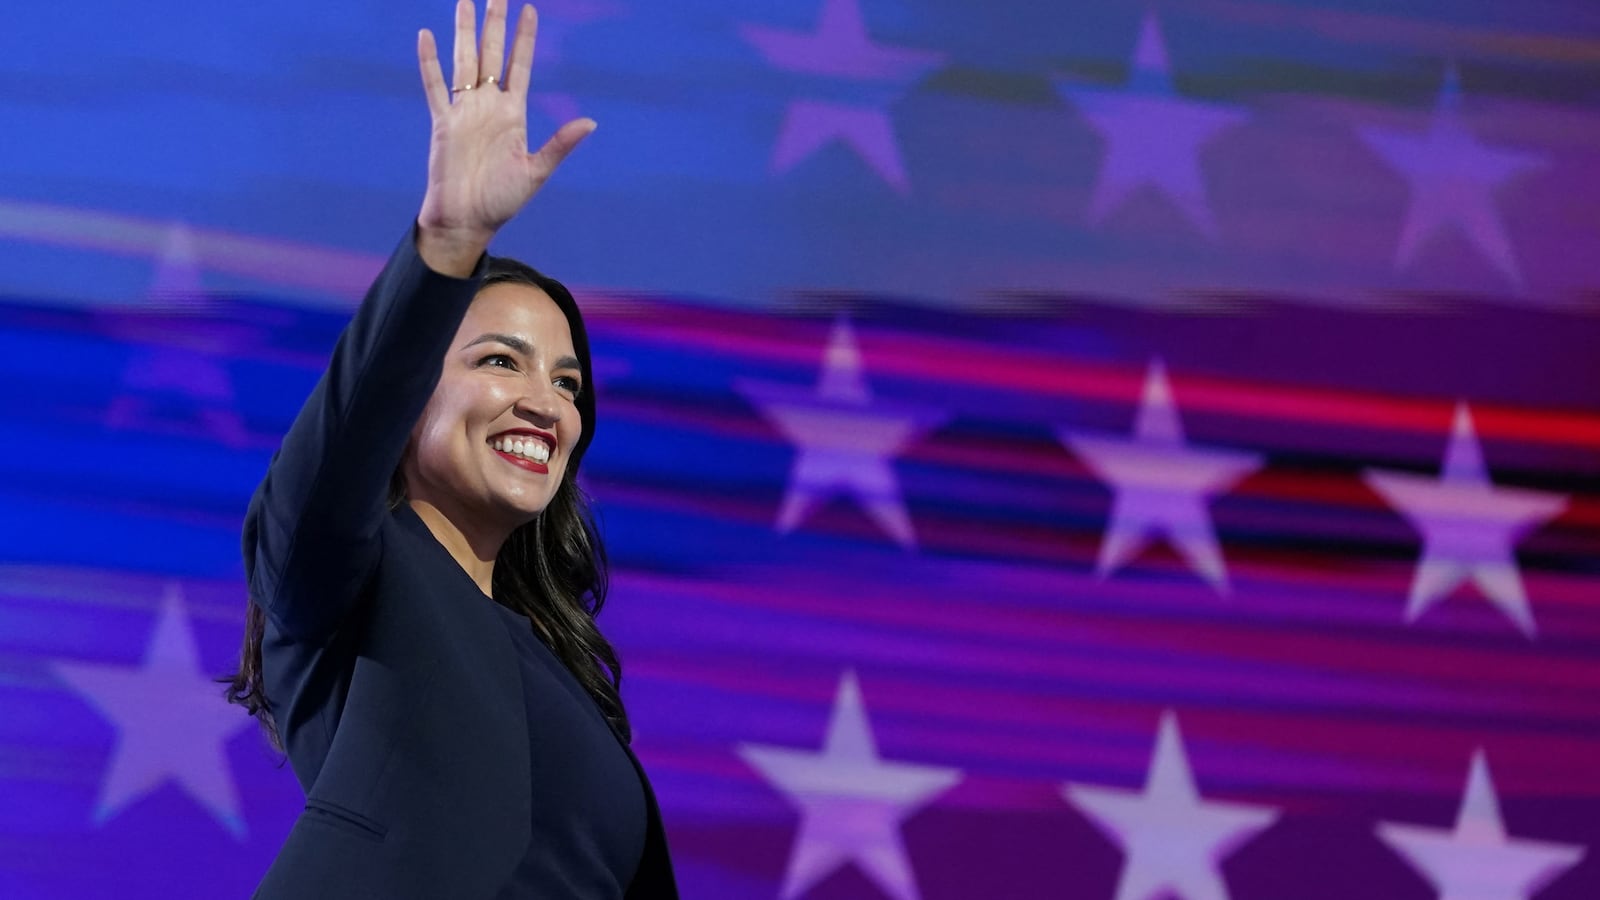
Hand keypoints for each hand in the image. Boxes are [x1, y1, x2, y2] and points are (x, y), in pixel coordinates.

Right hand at [415, 0, 595, 274]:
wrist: (467, 221)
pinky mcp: (442, 123)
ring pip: (464, 61)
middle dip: (495, 23)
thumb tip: (590, 123)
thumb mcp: (536, 171)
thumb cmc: (502, 201)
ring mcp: (464, 112)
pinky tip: (427, 36)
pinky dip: (430, 63)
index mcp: (513, 114)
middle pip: (492, 54)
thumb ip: (560, 144)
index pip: (520, 66)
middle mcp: (488, 106)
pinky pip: (435, 87)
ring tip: (465, 0)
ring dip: (464, 32)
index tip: (529, 9)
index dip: (524, 38)